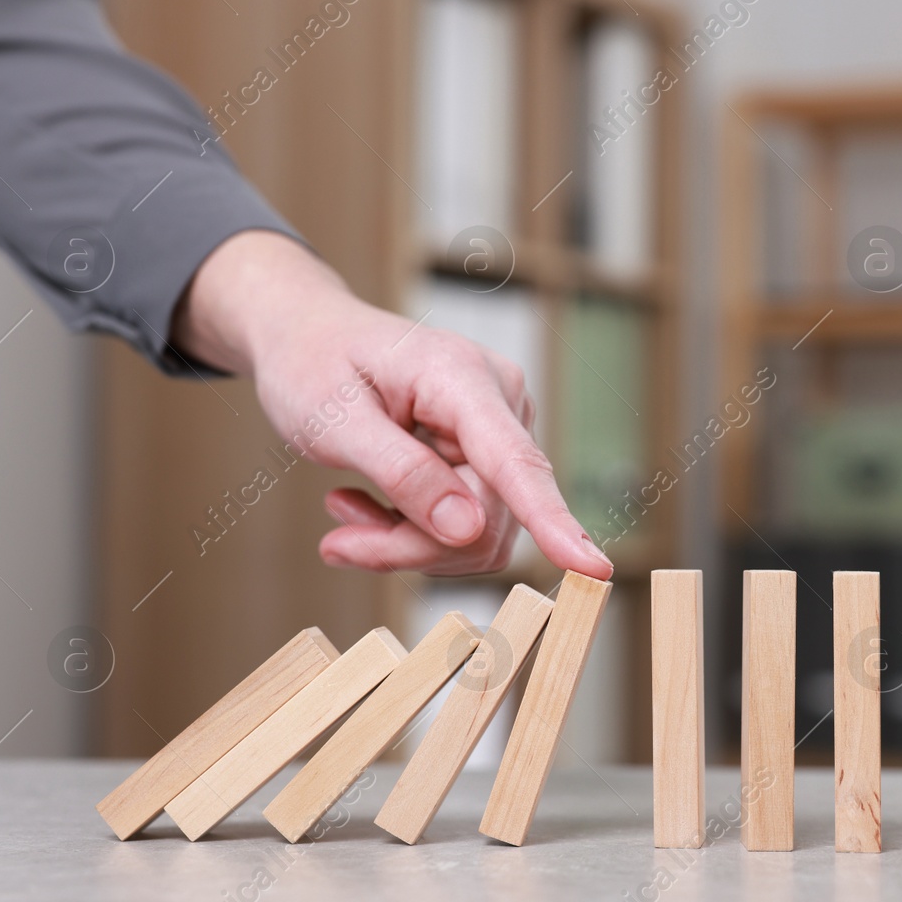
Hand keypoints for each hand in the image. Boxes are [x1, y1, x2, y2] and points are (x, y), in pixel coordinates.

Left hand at [171, 230, 612, 578]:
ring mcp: (501, 431)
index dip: (552, 521)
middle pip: (485, 519)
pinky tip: (366, 505)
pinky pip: (469, 525)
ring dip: (406, 542)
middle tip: (339, 541)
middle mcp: (500, 402)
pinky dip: (413, 533)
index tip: (593, 568)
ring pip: (478, 533)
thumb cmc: (313, 363)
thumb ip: (402, 473)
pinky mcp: (491, 457)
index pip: (516, 463)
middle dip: (409, 545)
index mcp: (461, 377)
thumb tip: (467, 530)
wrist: (309, 334)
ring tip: (348, 512)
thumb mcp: (334, 421)